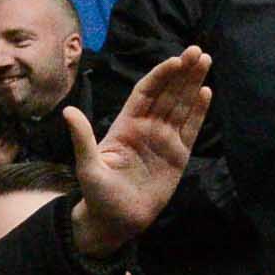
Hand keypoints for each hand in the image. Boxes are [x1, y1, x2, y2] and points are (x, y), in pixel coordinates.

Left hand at [59, 47, 210, 259]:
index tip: (175, 60)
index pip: (146, 92)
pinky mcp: (178, 157)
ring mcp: (164, 141)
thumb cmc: (98, 195)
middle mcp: (147, 128)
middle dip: (182, 72)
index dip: (161, 75)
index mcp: (126, 125)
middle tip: (198, 51)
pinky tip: (206, 93)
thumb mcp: (87, 167)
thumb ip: (82, 138)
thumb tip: (68, 110)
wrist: (116, 223)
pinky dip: (199, 112)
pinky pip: (190, 129)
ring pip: (181, 106)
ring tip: (206, 62)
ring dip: (194, 85)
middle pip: (168, 93)